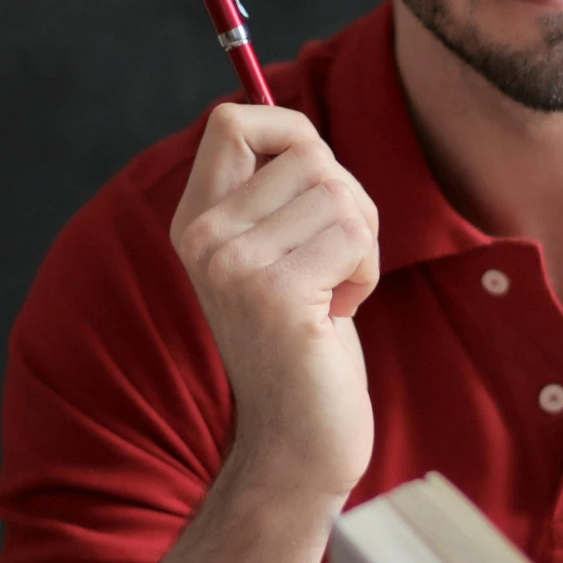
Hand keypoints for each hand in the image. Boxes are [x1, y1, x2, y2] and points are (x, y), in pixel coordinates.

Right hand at [170, 103, 378, 501]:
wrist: (297, 442)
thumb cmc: (303, 345)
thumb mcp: (275, 257)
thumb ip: (276, 197)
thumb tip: (296, 129)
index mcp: (195, 221)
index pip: (233, 120)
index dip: (291, 129)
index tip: (319, 176)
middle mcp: (204, 238)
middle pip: (308, 151)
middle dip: (348, 198)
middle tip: (336, 260)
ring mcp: (234, 266)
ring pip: (340, 194)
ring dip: (362, 242)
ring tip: (335, 292)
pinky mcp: (277, 295)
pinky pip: (355, 236)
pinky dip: (366, 272)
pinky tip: (339, 313)